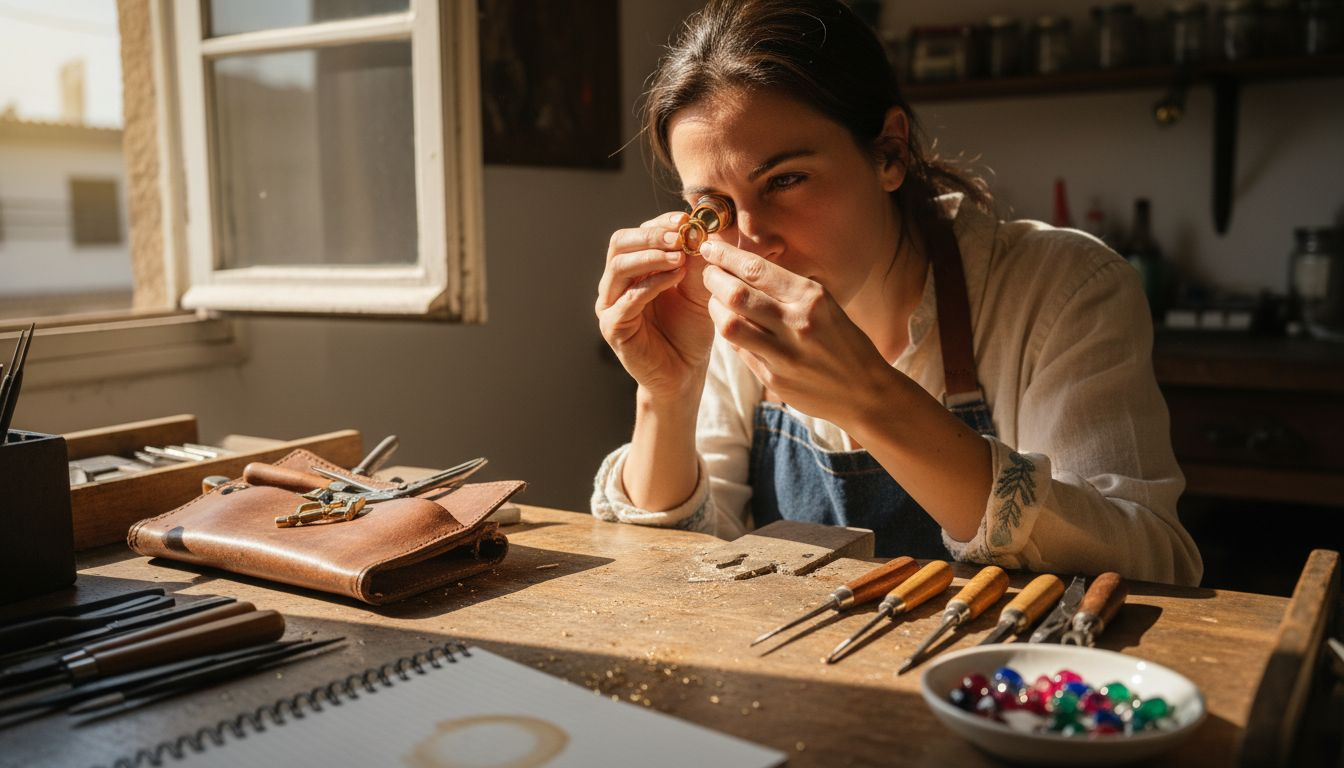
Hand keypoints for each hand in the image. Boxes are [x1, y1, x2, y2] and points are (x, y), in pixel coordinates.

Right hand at [596, 211, 715, 397]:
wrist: (685, 372)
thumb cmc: (689, 330)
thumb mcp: (698, 288)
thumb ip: (696, 261)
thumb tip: (699, 227)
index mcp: (631, 270)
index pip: (635, 234)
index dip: (660, 223)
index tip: (686, 220)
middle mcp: (614, 284)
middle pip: (620, 243)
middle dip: (652, 235)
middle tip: (681, 235)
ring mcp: (609, 305)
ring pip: (619, 266)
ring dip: (652, 255)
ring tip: (680, 256)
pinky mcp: (613, 327)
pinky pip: (628, 298)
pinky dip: (652, 283)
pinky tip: (675, 278)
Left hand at [699, 240, 894, 425]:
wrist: (865, 392)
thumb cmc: (844, 342)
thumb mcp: (826, 305)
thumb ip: (789, 289)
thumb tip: (743, 268)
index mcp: (812, 297)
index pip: (756, 269)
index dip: (725, 256)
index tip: (709, 249)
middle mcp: (797, 323)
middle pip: (736, 294)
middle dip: (713, 279)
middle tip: (708, 274)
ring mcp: (784, 355)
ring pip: (730, 325)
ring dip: (715, 309)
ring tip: (715, 301)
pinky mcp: (774, 379)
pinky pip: (740, 351)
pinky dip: (731, 334)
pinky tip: (732, 326)